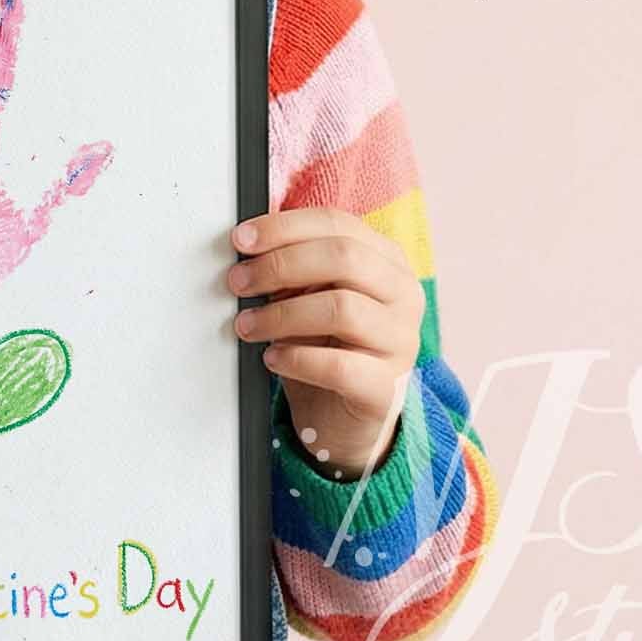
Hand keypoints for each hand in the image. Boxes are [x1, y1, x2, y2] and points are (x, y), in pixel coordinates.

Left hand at [225, 205, 422, 480]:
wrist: (338, 417)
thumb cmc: (321, 344)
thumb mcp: (306, 295)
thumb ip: (290, 267)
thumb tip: (246, 246)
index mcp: (386, 260)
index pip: (336, 224)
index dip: (284, 227)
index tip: (241, 239)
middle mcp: (403, 295)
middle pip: (344, 257)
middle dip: (280, 265)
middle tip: (238, 281)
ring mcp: (401, 342)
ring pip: (342, 309)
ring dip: (282, 314)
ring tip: (246, 325)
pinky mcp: (386, 389)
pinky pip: (341, 367)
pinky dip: (297, 359)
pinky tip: (272, 358)